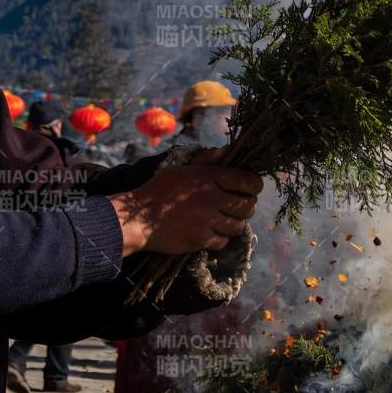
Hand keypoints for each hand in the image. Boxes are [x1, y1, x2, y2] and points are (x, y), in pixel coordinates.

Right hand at [110, 165, 262, 256]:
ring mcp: (207, 220)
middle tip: (237, 206)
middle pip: (248, 206)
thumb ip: (207, 161)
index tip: (251, 188)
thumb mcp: (183, 169)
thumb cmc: (158, 190)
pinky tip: (211, 232)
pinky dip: (220, 238)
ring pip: (238, 225)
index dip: (254, 185)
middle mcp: (212, 198)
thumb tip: (226, 151)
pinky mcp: (200, 239)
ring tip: (224, 220)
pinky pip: (223, 241)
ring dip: (234, 223)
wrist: (137, 218)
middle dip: (246, 206)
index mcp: (208, 177)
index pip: (248, 181)